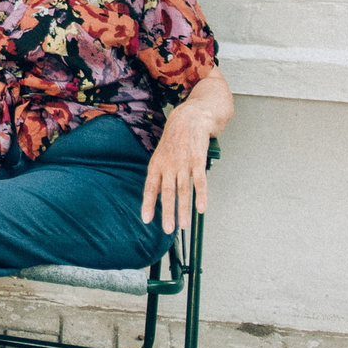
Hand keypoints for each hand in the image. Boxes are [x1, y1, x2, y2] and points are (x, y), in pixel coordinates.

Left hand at [139, 104, 211, 233]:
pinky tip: (201, 208)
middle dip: (167, 212)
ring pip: (183, 189)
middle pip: (167, 192)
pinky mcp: (198, 159)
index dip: (148, 204)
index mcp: (156, 164)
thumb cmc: (174, 139)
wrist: (189, 117)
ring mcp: (183, 162)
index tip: (146, 220)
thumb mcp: (160, 156)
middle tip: (168, 230)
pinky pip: (200, 180)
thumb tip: (154, 196)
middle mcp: (168, 164)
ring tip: (183, 225)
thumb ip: (159, 176)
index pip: (150, 187)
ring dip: (183, 209)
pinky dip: (201, 195)